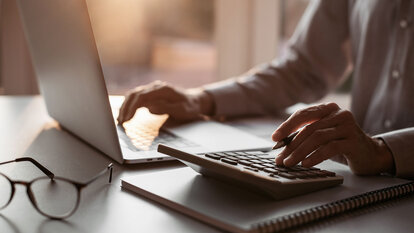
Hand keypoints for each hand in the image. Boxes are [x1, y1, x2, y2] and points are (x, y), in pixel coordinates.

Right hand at [117, 81, 213, 122]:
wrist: (195, 101)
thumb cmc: (190, 106)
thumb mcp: (182, 109)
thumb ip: (167, 108)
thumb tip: (151, 108)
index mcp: (162, 89)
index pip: (142, 96)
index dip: (132, 107)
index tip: (127, 118)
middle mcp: (155, 88)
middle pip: (134, 94)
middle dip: (125, 108)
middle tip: (120, 122)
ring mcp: (152, 91)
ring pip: (134, 96)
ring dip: (125, 107)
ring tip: (120, 120)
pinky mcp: (151, 96)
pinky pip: (137, 100)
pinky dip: (130, 107)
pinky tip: (126, 116)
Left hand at [272, 103, 394, 174]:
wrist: (370, 154)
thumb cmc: (341, 144)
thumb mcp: (322, 136)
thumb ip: (305, 134)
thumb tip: (280, 144)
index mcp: (328, 109)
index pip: (303, 114)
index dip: (287, 126)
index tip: (275, 139)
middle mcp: (339, 114)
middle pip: (309, 128)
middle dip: (291, 145)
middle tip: (280, 158)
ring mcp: (348, 126)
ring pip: (317, 138)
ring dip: (300, 152)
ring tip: (290, 163)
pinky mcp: (354, 141)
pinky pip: (330, 148)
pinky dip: (315, 156)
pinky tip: (306, 164)